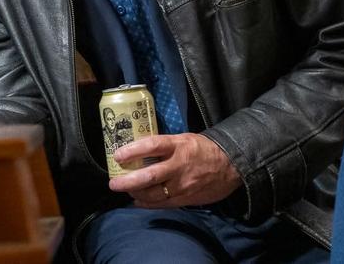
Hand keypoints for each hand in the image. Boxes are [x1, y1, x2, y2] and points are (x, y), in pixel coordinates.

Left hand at [108, 133, 241, 207]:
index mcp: (178, 146)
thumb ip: (163, 146)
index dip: (132, 151)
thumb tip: (138, 149)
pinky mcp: (186, 199)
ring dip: (135, 193)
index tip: (117, 155)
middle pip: (149, 176)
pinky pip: (163, 204)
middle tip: (113, 183)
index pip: (152, 146)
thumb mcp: (183, 139)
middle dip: (128, 181)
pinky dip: (147, 203)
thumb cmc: (202, 149)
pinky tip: (137, 200)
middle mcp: (179, 166)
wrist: (230, 166)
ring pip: (154, 194)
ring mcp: (183, 185)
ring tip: (124, 190)